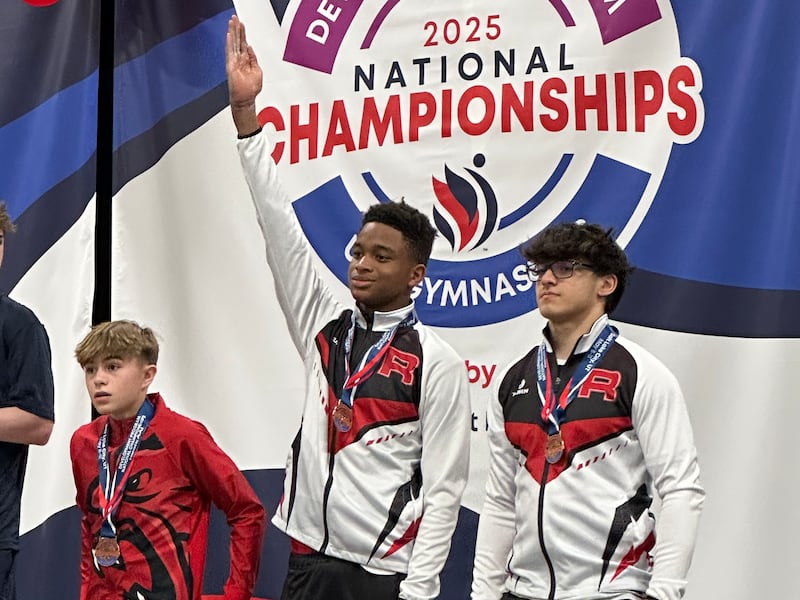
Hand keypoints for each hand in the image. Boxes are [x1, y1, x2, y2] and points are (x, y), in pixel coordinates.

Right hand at [226, 15, 262, 133]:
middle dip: (237, 29)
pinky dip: (229, 43)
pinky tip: (229, 35)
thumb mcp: (257, 71)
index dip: (242, 34)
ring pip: (233, 44)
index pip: (243, 44)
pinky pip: (230, 52)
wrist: (246, 100)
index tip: (241, 24)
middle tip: (235, 18)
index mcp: (245, 61)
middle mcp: (239, 60)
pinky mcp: (230, 66)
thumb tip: (250, 49)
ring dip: (232, 33)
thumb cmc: (251, 90)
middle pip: (237, 41)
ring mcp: (234, 63)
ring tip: (231, 22)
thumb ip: (254, 59)